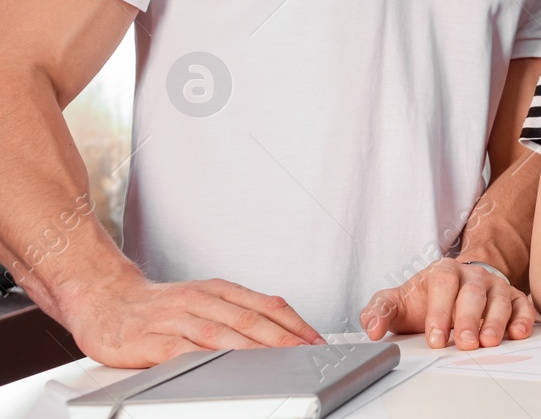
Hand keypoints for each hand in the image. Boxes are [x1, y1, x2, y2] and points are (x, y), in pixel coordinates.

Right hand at [62, 269, 323, 367]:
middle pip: (251, 318)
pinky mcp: (152, 340)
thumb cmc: (157, 305)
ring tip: (279, 363)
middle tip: (308, 354)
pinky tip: (226, 370)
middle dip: (284, 338)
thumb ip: (234, 314)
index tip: (316, 339)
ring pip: (224, 333)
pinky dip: (208, 360)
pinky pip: (185, 351)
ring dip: (255, 349)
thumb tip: (276, 332)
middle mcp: (201, 299)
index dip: (295, 322)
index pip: (266, 304)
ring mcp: (177, 318)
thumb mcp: (202, 300)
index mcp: (218, 289)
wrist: (104, 298)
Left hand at [360, 257, 533, 350]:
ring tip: (489, 342)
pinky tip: (519, 332)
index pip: (443, 285)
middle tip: (466, 343)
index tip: (435, 339)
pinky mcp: (512, 297)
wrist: (452, 287)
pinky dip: (524, 317)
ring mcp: (494, 285)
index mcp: (443, 271)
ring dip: (496, 321)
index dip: (439, 311)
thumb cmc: (424, 298)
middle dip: (469, 319)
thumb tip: (371, 329)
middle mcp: (472, 275)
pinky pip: (522, 304)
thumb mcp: (398, 301)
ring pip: (499, 299)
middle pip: (473, 292)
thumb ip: (380, 311)